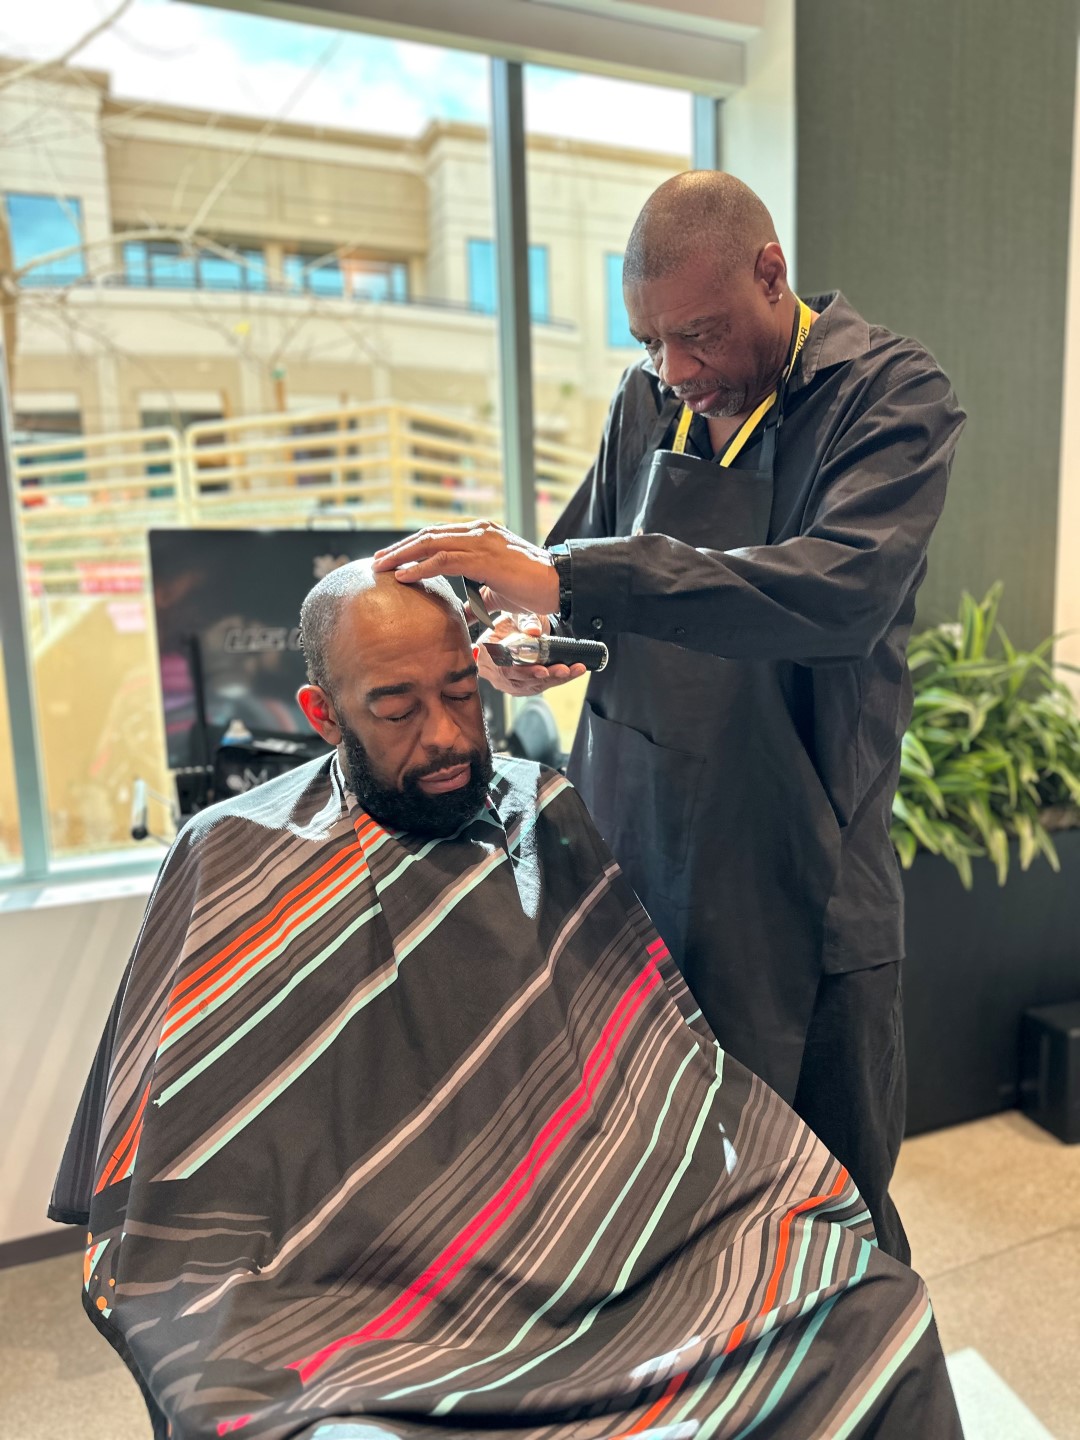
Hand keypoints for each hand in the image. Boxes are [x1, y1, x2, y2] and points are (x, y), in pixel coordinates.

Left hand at [372, 520, 559, 616]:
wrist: (558, 585)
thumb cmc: (532, 589)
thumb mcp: (495, 594)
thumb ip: (473, 600)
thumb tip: (456, 617)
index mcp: (481, 534)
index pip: (438, 536)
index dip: (412, 546)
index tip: (392, 558)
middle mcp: (479, 531)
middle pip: (429, 536)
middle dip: (400, 548)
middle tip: (377, 561)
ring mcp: (481, 541)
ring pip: (431, 544)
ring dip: (403, 555)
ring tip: (382, 567)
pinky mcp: (484, 557)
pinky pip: (444, 560)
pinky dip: (421, 567)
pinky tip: (404, 576)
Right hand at [476, 613, 586, 696]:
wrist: (517, 628)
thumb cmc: (514, 622)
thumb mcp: (518, 615)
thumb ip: (525, 622)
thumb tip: (534, 631)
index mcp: (487, 651)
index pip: (504, 667)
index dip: (523, 671)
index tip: (542, 670)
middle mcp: (493, 670)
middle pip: (520, 681)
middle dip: (546, 676)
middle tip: (564, 669)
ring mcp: (505, 681)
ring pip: (531, 686)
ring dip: (555, 679)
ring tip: (574, 670)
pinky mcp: (519, 686)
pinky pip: (538, 687)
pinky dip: (556, 680)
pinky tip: (571, 673)